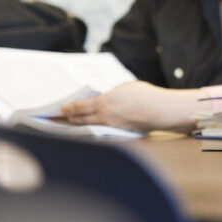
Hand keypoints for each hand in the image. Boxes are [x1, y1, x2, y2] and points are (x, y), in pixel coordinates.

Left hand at [61, 81, 199, 132]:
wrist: (160, 111)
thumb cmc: (146, 95)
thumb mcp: (126, 87)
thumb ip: (113, 93)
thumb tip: (107, 96)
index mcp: (104, 102)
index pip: (80, 106)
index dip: (69, 108)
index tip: (62, 108)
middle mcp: (104, 116)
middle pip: (81, 119)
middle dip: (70, 118)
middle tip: (62, 117)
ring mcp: (112, 126)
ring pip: (90, 126)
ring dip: (80, 124)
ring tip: (72, 123)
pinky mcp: (120, 133)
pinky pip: (102, 130)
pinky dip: (94, 129)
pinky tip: (92, 128)